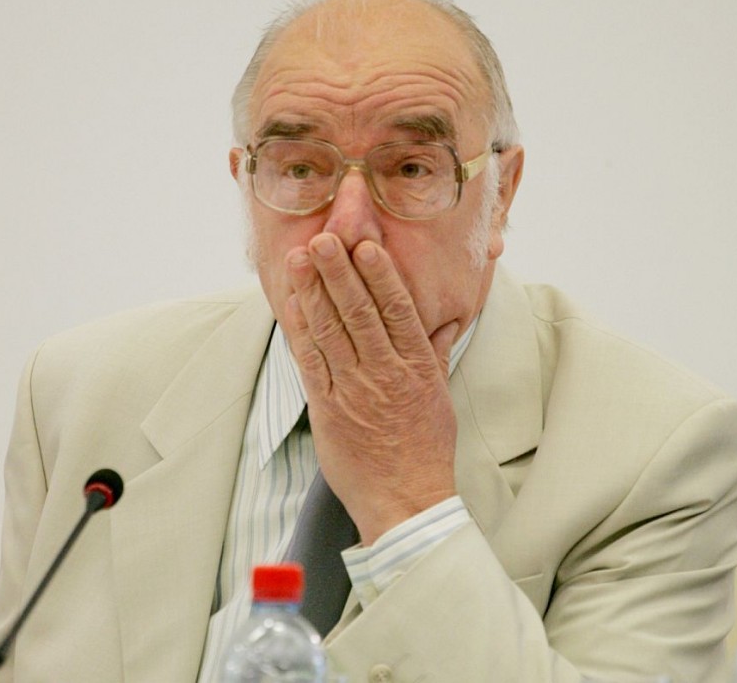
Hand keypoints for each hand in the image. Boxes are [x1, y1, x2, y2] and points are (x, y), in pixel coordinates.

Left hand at [283, 232, 459, 544]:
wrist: (406, 500)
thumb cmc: (426, 448)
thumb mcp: (439, 395)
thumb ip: (435, 352)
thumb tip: (446, 319)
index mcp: (416, 367)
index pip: (398, 310)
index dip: (380, 275)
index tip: (366, 245)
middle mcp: (385, 373)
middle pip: (359, 313)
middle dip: (338, 272)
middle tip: (323, 237)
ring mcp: (354, 391)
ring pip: (331, 332)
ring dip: (313, 292)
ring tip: (301, 258)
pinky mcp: (329, 410)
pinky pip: (311, 364)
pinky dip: (299, 332)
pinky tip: (290, 305)